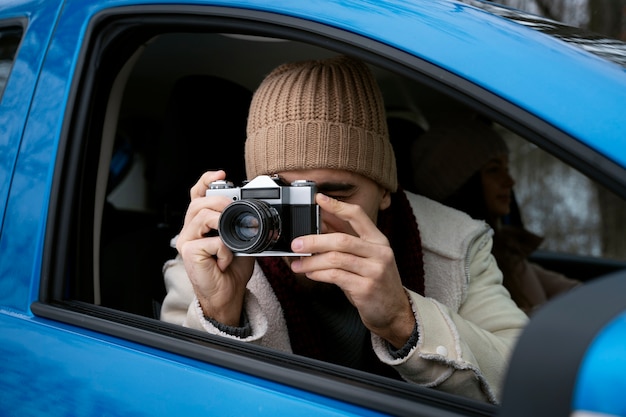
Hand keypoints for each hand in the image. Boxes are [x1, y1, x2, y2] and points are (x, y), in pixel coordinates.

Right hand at [176, 170, 253, 325]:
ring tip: (230, 239)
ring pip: (201, 216)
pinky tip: (225, 260)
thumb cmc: (232, 269)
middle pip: (198, 203)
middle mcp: (189, 230)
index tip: (221, 174)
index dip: (206, 181)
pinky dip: (225, 249)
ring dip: (222, 224)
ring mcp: (186, 241)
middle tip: (232, 209)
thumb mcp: (240, 239)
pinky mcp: (189, 252)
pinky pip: (211, 241)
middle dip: (219, 202)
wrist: (228, 294)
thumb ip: (239, 223)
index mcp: (201, 224)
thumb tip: (249, 208)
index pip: (197, 195)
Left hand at [290, 194, 415, 348]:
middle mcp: (379, 253)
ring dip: (312, 261)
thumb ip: (346, 241)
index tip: (318, 199)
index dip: (337, 206)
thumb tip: (321, 224)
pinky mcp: (366, 288)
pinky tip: (310, 274)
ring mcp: (374, 271)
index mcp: (379, 240)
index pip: (358, 216)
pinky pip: (336, 277)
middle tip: (296, 244)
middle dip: (314, 240)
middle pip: (341, 239)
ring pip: (336, 259)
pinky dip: (319, 274)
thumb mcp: (366, 258)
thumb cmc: (376, 282)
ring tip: (298, 264)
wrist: (394, 312)